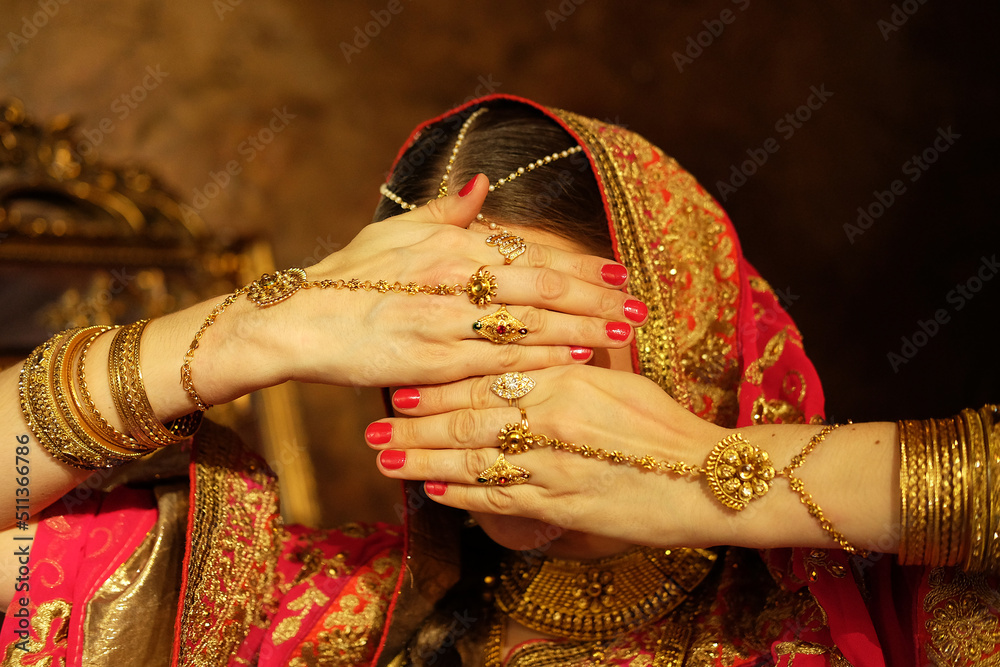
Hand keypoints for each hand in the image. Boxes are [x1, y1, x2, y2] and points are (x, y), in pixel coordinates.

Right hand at [214, 175, 646, 393]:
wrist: (302, 322)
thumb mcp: (395, 229)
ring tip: (622, 336)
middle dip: (597, 301)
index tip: (621, 274)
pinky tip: (573, 361)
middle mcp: (455, 282)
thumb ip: (446, 210)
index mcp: (451, 247)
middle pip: (544, 293)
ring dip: (582, 331)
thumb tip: (483, 184)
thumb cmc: (349, 274)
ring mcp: (446, 325)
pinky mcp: (435, 364)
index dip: (583, 268)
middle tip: (640, 310)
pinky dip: (541, 361)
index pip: (534, 257)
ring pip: (530, 329)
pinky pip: (500, 363)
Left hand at [366, 365, 735, 548]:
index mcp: (564, 379)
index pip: (487, 377)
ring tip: (386, 460)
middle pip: (467, 419)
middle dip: (415, 425)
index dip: (438, 385)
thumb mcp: (618, 379)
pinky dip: (460, 495)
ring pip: (472, 461)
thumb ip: (568, 365)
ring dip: (423, 461)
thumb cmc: (665, 426)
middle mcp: (551, 419)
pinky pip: (497, 498)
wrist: (706, 479)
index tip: (402, 387)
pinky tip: (433, 492)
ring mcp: (552, 464)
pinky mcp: (559, 505)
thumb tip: (532, 350)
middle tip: (374, 427)